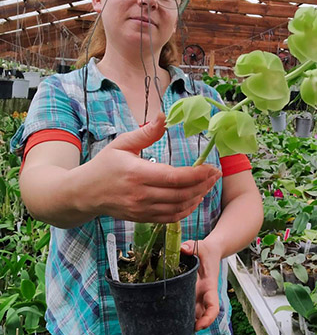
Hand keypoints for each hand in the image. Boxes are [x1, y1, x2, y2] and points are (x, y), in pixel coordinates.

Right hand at [83, 113, 220, 222]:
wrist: (84, 193)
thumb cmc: (103, 165)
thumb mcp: (121, 144)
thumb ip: (145, 133)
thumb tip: (164, 116)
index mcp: (137, 173)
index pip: (174, 177)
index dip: (197, 174)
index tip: (211, 168)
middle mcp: (140, 194)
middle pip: (180, 194)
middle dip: (203, 185)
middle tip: (215, 175)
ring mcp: (141, 209)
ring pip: (178, 208)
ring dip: (197, 197)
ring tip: (208, 185)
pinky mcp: (142, 218)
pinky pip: (170, 218)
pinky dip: (186, 210)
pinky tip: (194, 199)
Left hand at [180, 239, 221, 331]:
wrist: (210, 251)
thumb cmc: (205, 250)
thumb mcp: (200, 246)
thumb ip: (190, 246)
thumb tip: (182, 249)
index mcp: (209, 286)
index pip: (213, 306)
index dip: (208, 318)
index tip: (199, 326)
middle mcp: (204, 294)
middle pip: (202, 315)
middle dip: (193, 326)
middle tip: (179, 334)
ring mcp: (197, 295)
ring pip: (194, 313)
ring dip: (186, 322)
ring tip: (171, 330)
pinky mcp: (190, 292)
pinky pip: (186, 306)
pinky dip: (180, 313)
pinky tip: (167, 318)